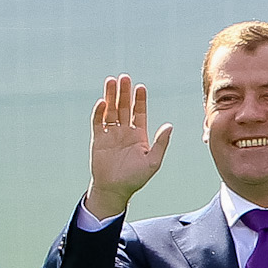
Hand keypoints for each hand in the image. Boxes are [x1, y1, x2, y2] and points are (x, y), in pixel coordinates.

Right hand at [85, 74, 173, 219]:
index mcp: (138, 135)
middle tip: (124, 77)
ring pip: (110, 111)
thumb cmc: (135, 178)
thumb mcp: (153, 161)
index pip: (139, 112)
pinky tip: (102, 102)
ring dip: (111, 96)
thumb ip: (161, 143)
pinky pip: (98, 123)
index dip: (139, 100)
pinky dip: (99, 112)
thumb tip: (169, 125)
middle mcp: (124, 131)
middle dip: (124, 92)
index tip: (140, 87)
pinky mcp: (98, 139)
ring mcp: (110, 134)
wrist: (115, 190)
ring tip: (111, 81)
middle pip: (124, 107)